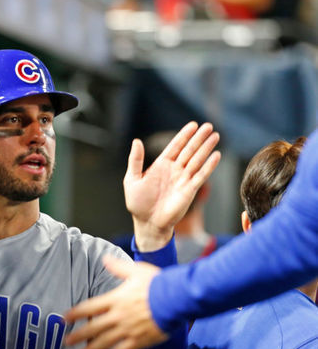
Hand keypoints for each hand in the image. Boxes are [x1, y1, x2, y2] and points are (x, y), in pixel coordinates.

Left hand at [64, 255, 165, 348]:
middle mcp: (118, 316)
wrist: (177, 298)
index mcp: (115, 299)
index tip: (66, 318)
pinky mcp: (140, 340)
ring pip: (104, 342)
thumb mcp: (136, 270)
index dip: (75, 313)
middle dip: (78, 335)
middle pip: (93, 327)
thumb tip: (105, 258)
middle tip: (66, 341)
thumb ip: (118, 267)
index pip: (89, 307)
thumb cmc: (158, 283)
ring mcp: (128, 330)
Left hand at [126, 121, 219, 250]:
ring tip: (216, 136)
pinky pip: (201, 176)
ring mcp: (183, 179)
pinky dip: (209, 166)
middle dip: (198, 138)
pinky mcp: (189, 190)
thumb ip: (135, 160)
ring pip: (197, 160)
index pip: (175, 146)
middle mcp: (174, 170)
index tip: (193, 125)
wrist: (147, 223)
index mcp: (161, 165)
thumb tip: (136, 140)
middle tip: (209, 126)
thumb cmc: (138, 203)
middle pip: (189, 150)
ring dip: (206, 148)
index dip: (184, 135)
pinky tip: (216, 155)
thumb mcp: (132, 179)